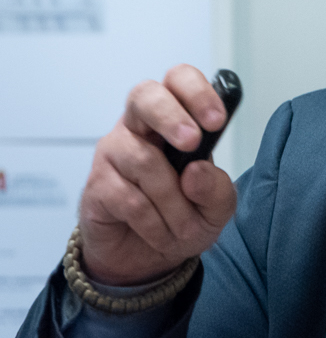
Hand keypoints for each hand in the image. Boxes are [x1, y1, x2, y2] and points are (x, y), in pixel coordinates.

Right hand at [76, 64, 237, 285]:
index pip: (179, 80)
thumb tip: (196, 172)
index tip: (216, 121)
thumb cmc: (185, 216)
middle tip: (192, 144)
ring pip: (144, 160)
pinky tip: (160, 232)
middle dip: (171, 116)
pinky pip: (128, 197)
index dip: (197, 92)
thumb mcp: (217, 207)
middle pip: (145, 95)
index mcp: (175, 116)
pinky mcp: (96, 184)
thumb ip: (217, 189)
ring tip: (184, 227)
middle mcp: (140, 126)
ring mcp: (114, 152)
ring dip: (173, 201)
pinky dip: (153, 221)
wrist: (148, 257)